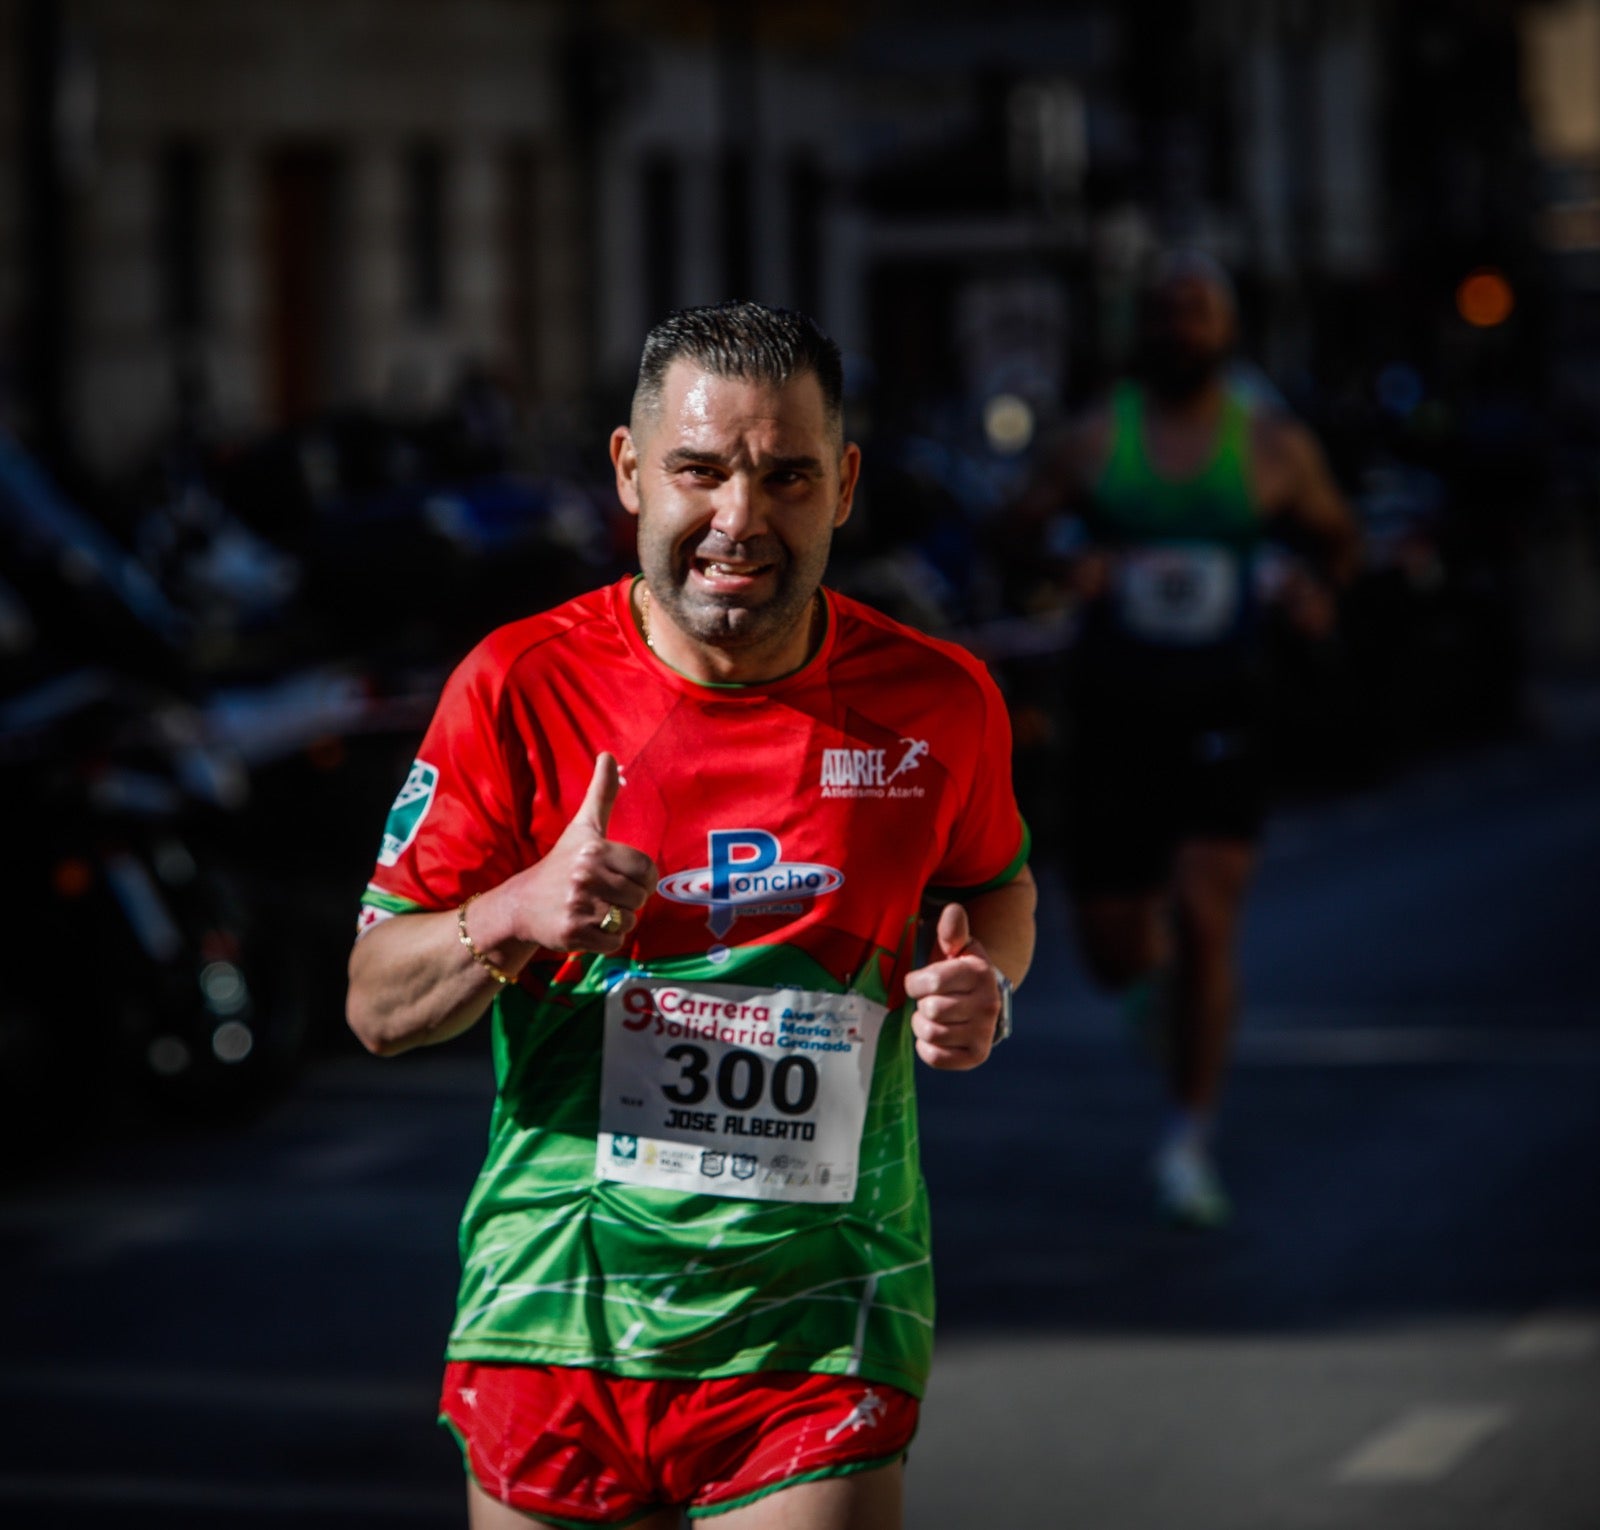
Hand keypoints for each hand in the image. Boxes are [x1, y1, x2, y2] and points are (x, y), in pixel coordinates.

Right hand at [507, 753, 656, 953]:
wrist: (521, 905)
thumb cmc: (560, 864)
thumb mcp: (583, 827)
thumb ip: (601, 793)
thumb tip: (609, 754)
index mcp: (595, 849)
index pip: (647, 870)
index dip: (641, 878)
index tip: (621, 878)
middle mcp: (586, 876)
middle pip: (640, 897)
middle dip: (628, 901)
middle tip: (604, 896)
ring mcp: (579, 906)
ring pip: (629, 921)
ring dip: (618, 921)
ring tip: (594, 910)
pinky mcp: (574, 933)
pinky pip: (614, 943)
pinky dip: (606, 940)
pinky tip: (588, 927)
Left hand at [904, 903, 1003, 1069]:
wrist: (981, 1001)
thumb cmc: (959, 971)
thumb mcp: (956, 948)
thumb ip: (952, 930)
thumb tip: (953, 910)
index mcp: (979, 973)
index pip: (930, 982)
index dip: (915, 983)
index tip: (922, 982)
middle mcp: (987, 1004)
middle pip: (930, 1010)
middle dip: (921, 1005)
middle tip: (931, 1000)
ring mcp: (984, 1031)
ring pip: (931, 1033)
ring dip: (922, 1026)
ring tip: (933, 1017)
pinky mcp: (977, 1055)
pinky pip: (935, 1057)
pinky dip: (928, 1047)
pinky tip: (936, 1035)